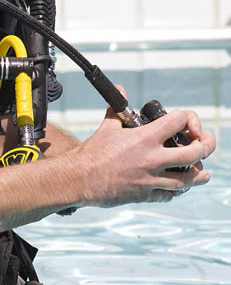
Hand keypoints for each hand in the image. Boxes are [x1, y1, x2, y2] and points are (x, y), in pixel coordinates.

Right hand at [75, 107, 215, 207]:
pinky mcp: (145, 195)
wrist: (79, 178)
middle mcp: (153, 158)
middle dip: (206, 146)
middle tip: (204, 144)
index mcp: (146, 137)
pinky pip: (169, 194)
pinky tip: (176, 187)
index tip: (189, 125)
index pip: (180, 121)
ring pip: (189, 179)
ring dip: (199, 175)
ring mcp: (151, 179)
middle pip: (195, 152)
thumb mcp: (107, 127)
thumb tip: (119, 89)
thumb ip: (117, 109)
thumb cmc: (92, 152)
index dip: (189, 119)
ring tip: (203, 173)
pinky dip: (175, 191)